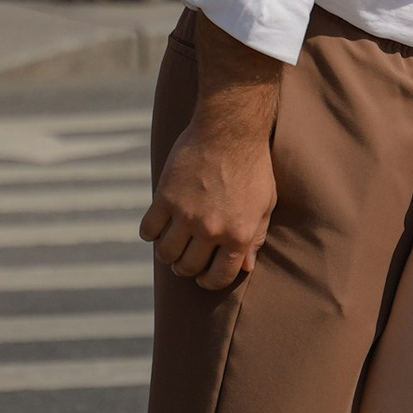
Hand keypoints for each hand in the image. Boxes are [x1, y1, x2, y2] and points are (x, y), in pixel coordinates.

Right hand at [141, 90, 275, 292]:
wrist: (230, 129)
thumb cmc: (252, 166)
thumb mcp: (265, 204)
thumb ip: (255, 237)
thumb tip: (246, 266)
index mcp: (238, 235)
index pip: (219, 277)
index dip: (210, 282)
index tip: (204, 276)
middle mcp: (211, 230)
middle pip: (189, 267)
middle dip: (188, 268)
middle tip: (187, 258)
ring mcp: (186, 215)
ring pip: (166, 254)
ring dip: (168, 254)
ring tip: (172, 244)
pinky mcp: (165, 197)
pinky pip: (148, 230)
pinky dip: (150, 233)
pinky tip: (158, 226)